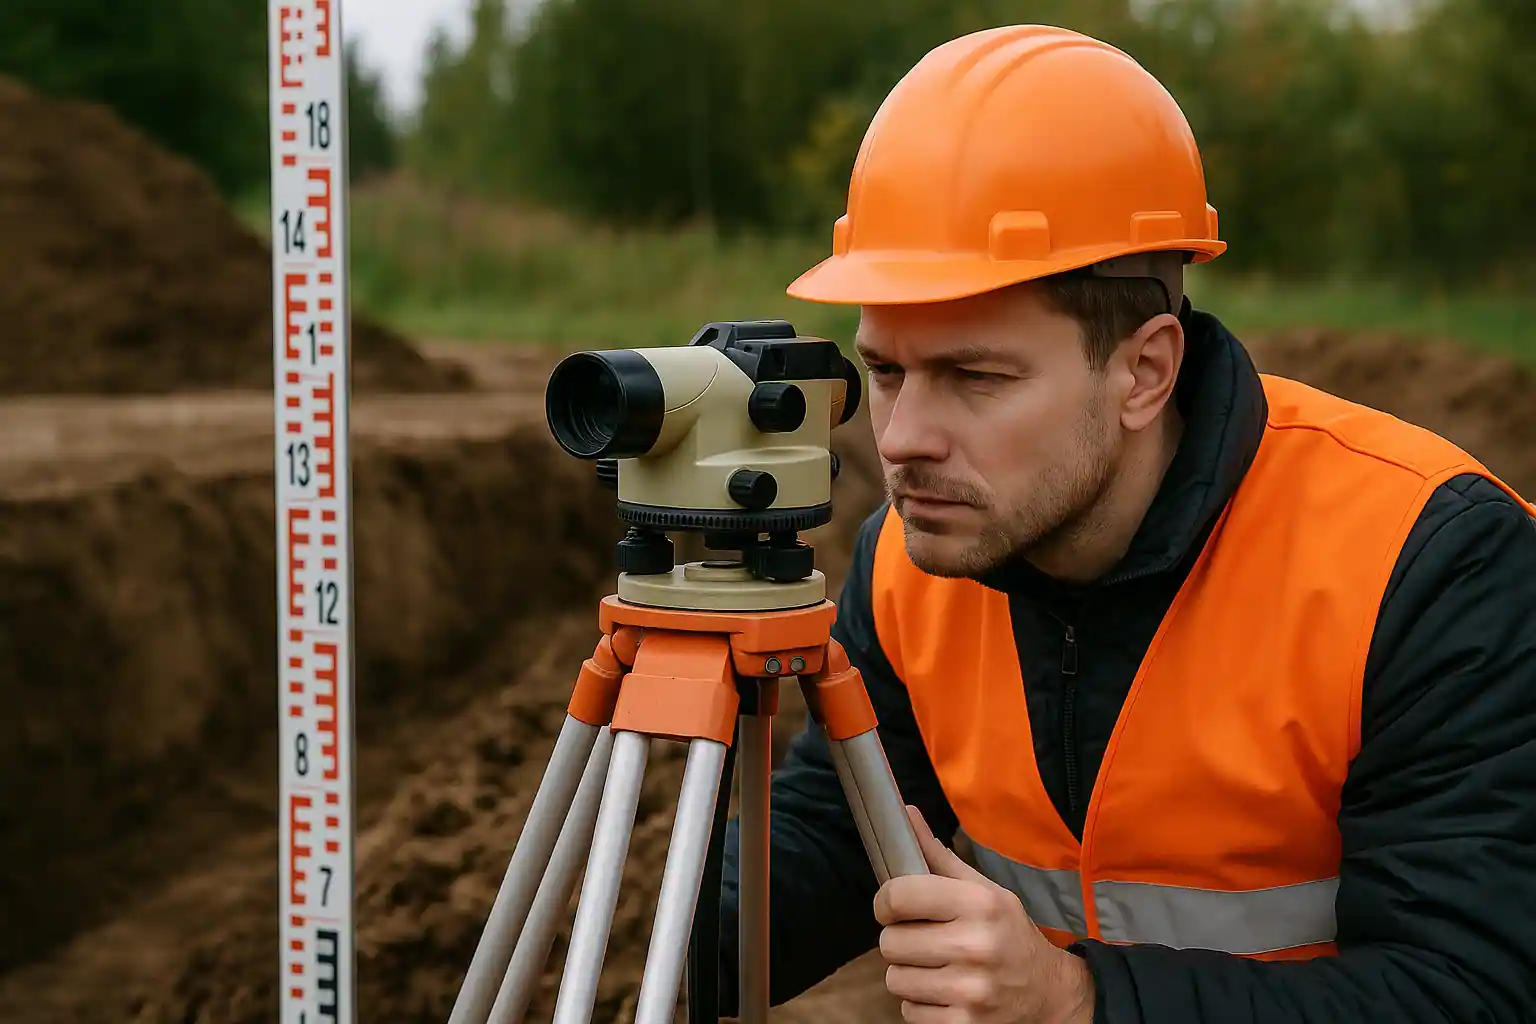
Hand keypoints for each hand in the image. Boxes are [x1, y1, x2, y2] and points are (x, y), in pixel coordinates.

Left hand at [873, 806, 1095, 1023]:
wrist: (1048, 993)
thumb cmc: (1008, 934)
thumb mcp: (983, 890)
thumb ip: (938, 856)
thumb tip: (905, 814)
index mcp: (978, 904)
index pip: (898, 896)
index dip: (885, 902)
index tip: (892, 907)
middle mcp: (975, 946)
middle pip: (890, 943)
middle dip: (899, 940)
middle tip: (922, 940)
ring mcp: (970, 991)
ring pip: (895, 979)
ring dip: (908, 974)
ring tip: (935, 967)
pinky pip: (908, 1012)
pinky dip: (919, 1004)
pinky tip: (943, 992)